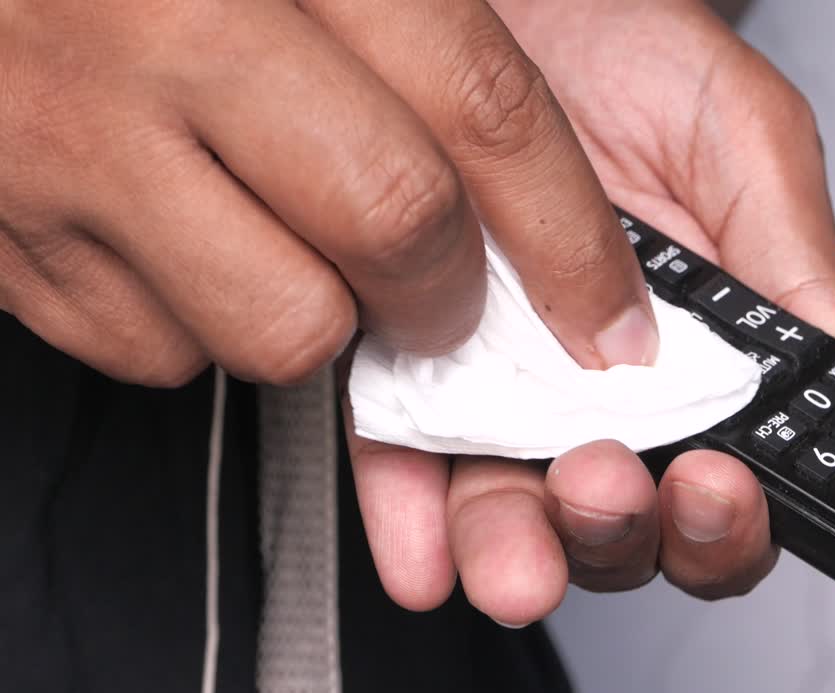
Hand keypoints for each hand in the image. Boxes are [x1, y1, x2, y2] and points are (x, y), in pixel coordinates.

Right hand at [0, 0, 655, 387]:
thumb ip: (418, 18)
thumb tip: (539, 133)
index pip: (479, 107)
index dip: (569, 232)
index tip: (607, 315)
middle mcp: (164, 33)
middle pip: (395, 225)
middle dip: (450, 290)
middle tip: (446, 289)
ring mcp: (68, 142)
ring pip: (281, 325)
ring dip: (321, 313)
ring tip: (287, 244)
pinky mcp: (2, 237)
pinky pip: (159, 350)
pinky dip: (202, 324)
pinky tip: (184, 247)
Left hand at [348, 0, 834, 625]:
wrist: (514, 1)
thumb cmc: (631, 54)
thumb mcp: (746, 144)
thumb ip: (803, 270)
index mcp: (703, 360)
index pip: (728, 485)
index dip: (729, 519)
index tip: (720, 488)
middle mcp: (603, 391)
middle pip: (625, 523)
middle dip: (618, 533)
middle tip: (609, 488)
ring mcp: (502, 384)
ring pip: (515, 513)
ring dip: (517, 549)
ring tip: (514, 547)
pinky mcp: (408, 359)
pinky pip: (407, 458)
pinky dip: (410, 517)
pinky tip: (421, 550)